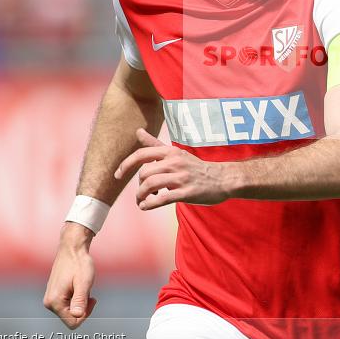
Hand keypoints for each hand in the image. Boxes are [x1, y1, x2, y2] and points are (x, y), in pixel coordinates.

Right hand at [43, 223, 97, 328]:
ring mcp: (50, 299)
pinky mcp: (53, 294)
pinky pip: (67, 304)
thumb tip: (77, 315)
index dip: (85, 314)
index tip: (92, 299)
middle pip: (70, 318)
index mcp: (54, 302)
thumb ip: (80, 300)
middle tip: (88, 292)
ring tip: (82, 286)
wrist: (72, 249)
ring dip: (79, 302)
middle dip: (82, 308)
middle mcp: (49, 303)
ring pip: (69, 311)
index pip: (72, 323)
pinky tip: (78, 285)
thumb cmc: (79, 264)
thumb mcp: (84, 282)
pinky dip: (76, 297)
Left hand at [114, 128, 234, 209]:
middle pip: (144, 174)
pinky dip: (149, 204)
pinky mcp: (187, 193)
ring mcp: (182, 178)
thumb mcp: (176, 153)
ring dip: (141, 197)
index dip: (125, 165)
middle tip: (143, 193)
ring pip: (151, 186)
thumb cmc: (196, 167)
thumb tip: (137, 131)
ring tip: (142, 201)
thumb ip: (155, 144)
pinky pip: (162, 199)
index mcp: (171, 152)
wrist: (222, 179)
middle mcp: (175, 162)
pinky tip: (146, 206)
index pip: (142, 154)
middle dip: (139, 187)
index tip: (117, 175)